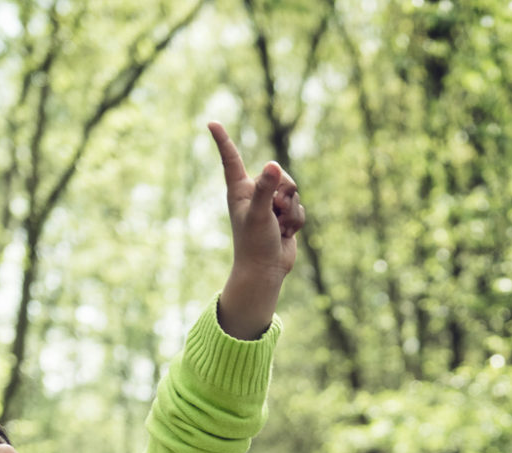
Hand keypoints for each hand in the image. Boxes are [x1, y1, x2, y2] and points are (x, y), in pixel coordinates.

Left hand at [208, 120, 303, 338]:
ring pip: (293, 192)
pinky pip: (300, 208)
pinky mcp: (284, 215)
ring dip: (291, 211)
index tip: (211, 122)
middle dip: (284, 193)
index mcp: (240, 189)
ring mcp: (270, 204)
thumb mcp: (259, 213)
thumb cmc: (254, 243)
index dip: (223, 140)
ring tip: (278, 227)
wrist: (266, 271)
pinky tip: (285, 234)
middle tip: (274, 212)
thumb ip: (265, 189)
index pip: (231, 158)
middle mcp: (254, 193)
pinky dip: (296, 222)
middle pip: (279, 175)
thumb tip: (273, 166)